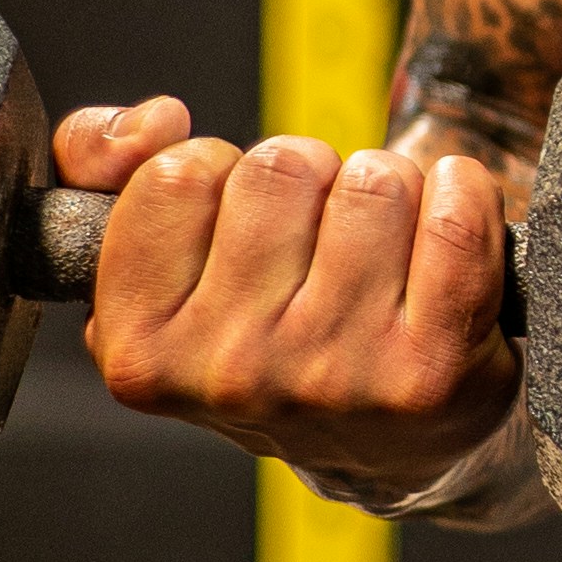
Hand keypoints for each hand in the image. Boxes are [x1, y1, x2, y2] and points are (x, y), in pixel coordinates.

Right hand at [53, 103, 519, 496]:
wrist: (386, 439)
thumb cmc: (267, 329)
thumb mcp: (151, 258)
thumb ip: (97, 162)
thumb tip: (151, 122)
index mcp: (141, 349)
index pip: (177, 175)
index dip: (219, 172)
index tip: (236, 219)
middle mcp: (231, 376)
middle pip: (282, 166)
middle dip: (309, 176)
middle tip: (318, 234)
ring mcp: (334, 379)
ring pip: (373, 183)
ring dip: (387, 188)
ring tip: (380, 246)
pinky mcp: (430, 373)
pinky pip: (455, 221)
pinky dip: (464, 196)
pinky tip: (445, 230)